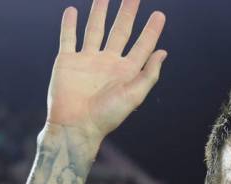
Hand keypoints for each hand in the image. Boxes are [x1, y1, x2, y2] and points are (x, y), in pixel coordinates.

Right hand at [45, 0, 166, 148]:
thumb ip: (149, 74)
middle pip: (120, 31)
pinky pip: (68, 38)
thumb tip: (163, 52)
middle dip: (127, 13)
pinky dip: (69, 24)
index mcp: (126, 72)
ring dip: (99, 12)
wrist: (76, 126)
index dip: (151, 31)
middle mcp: (108, 63)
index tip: (159, 15)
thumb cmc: (107, 116)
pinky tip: (72, 11)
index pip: (142, 46)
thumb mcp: (134, 96)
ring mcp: (87, 60)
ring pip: (94, 29)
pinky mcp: (67, 61)